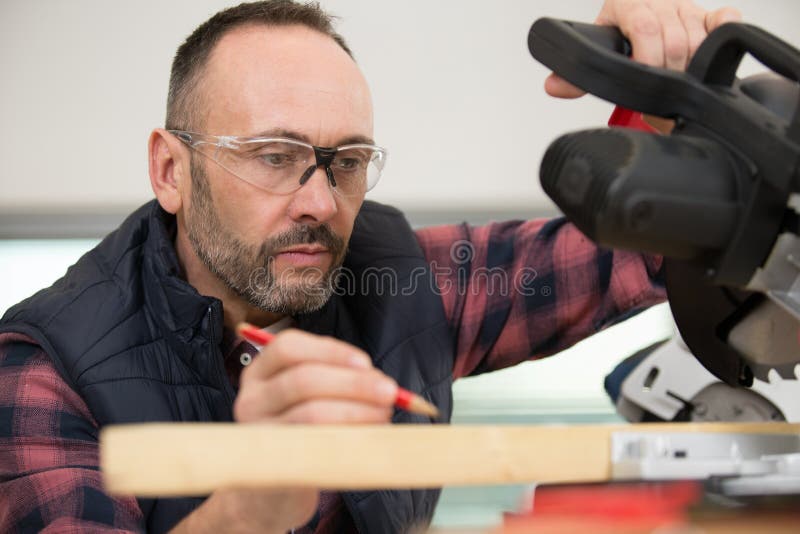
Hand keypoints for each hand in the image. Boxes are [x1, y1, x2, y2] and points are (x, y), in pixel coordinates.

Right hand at [172, 331, 396, 532]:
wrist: (272, 492)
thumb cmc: (299, 432)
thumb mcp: (307, 398)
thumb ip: (335, 378)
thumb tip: (378, 378)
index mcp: (258, 373)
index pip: (288, 347)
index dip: (330, 350)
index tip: (366, 363)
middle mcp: (250, 399)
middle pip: (303, 379)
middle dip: (354, 384)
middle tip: (390, 392)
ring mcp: (257, 435)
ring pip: (311, 414)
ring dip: (357, 411)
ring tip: (383, 416)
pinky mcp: (272, 467)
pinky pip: (315, 448)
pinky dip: (348, 440)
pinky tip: (367, 440)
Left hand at [546, 0, 741, 97]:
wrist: (637, 1)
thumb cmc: (620, 27)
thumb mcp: (598, 43)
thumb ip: (577, 70)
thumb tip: (554, 86)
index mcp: (630, 5)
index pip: (643, 26)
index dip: (647, 55)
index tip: (645, 76)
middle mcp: (661, 3)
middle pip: (674, 40)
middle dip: (668, 73)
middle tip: (660, 95)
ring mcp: (685, 8)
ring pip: (697, 38)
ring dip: (690, 66)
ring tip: (677, 85)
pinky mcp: (708, 13)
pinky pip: (724, 20)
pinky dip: (720, 37)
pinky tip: (709, 58)